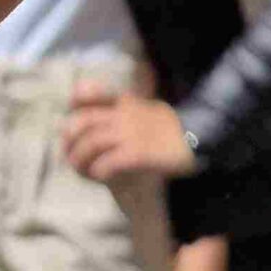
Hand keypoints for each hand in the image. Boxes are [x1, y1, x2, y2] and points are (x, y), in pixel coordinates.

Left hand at [61, 81, 195, 180]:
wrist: (200, 138)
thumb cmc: (173, 130)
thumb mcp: (148, 111)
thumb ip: (129, 114)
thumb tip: (108, 130)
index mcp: (125, 102)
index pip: (91, 92)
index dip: (75, 103)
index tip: (70, 117)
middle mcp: (123, 114)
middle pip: (83, 122)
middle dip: (70, 141)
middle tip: (69, 157)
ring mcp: (130, 133)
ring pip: (91, 142)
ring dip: (80, 160)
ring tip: (82, 172)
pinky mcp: (139, 153)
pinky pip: (109, 161)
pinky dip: (99, 171)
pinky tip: (100, 177)